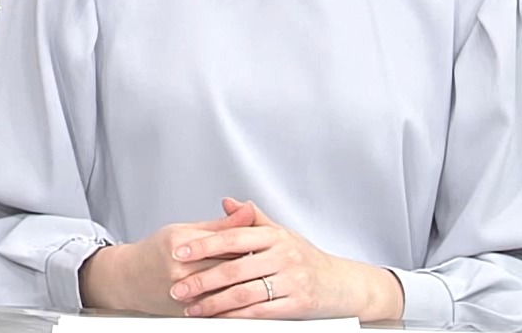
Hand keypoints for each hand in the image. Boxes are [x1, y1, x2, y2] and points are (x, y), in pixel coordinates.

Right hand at [80, 199, 259, 315]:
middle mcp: (181, 270)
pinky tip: (246, 300)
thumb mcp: (185, 229)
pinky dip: (235, 305)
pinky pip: (219, 309)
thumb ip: (222, 224)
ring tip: (260, 281)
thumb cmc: (156, 251)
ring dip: (247, 287)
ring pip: (227, 290)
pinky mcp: (187, 310)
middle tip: (269, 263)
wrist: (130, 278)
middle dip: (252, 266)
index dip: (249, 243)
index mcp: (181, 244)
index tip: (267, 242)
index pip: (227, 243)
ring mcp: (183, 293)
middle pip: (230, 268)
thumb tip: (249, 210)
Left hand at [170, 199, 405, 320]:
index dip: (203, 245)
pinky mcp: (298, 304)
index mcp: (275, 236)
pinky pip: (260, 312)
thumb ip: (252, 220)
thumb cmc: (307, 258)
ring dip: (213, 304)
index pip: (231, 237)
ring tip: (192, 309)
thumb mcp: (282, 234)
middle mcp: (284, 256)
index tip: (179, 252)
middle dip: (201, 281)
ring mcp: (292, 280)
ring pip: (243, 294)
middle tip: (178, 288)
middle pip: (233, 269)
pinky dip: (236, 317)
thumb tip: (227, 202)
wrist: (343, 284)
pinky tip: (219, 318)